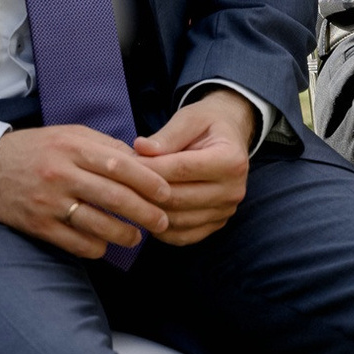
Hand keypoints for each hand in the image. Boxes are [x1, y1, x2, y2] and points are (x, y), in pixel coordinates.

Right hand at [0, 124, 170, 258]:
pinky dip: (96, 247)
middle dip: (145, 212)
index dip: (148, 181)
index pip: (120, 165)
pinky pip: (76, 243)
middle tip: (162, 221)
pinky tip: (104, 244)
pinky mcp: (38, 225)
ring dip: (124, 235)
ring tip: (136, 237)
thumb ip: (104, 147)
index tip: (166, 193)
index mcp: (72, 147)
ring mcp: (48, 202)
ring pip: (98, 225)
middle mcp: (61, 174)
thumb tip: (143, 162)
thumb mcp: (69, 135)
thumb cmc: (36, 149)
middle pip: (114, 197)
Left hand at [132, 92, 254, 245]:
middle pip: (178, 198)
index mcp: (231, 160)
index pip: (181, 168)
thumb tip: (140, 149)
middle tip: (119, 182)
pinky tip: (147, 210)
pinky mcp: (216, 225)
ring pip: (176, 220)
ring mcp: (226, 211)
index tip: (123, 163)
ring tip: (129, 195)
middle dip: (144, 190)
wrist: (230, 138)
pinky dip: (160, 228)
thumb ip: (168, 135)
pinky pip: (182, 236)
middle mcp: (234, 190)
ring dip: (149, 210)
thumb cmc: (207, 124)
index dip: (149, 167)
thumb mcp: (191, 118)